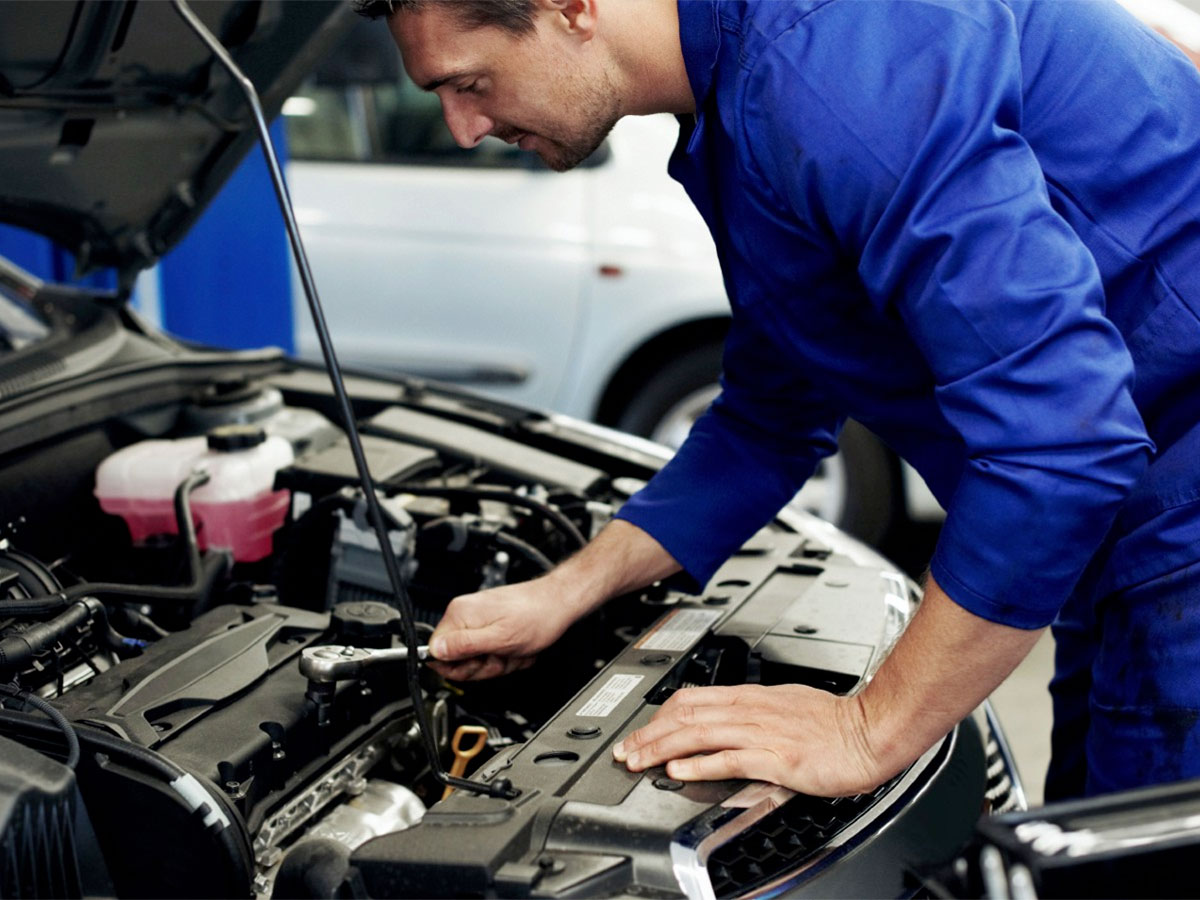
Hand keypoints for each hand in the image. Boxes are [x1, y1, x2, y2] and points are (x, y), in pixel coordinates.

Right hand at [427, 579, 581, 680]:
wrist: (558, 604)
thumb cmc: (535, 617)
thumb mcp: (499, 638)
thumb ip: (464, 646)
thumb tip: (435, 651)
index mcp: (460, 614)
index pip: (437, 652)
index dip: (458, 666)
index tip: (478, 663)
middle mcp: (465, 614)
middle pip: (457, 659)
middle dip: (483, 665)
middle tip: (501, 656)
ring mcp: (478, 620)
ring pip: (476, 659)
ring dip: (498, 662)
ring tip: (512, 650)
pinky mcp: (490, 625)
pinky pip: (489, 652)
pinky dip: (505, 656)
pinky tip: (516, 648)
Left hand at [611, 683, 890, 796]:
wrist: (871, 731)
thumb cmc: (835, 723)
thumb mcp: (785, 705)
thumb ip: (754, 712)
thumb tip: (727, 719)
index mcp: (752, 698)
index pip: (693, 699)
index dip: (660, 715)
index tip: (641, 731)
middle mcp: (751, 710)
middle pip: (686, 715)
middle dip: (650, 734)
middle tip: (626, 750)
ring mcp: (762, 732)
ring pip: (699, 734)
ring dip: (663, 748)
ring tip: (639, 761)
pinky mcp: (777, 756)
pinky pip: (729, 758)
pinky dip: (699, 764)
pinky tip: (679, 772)